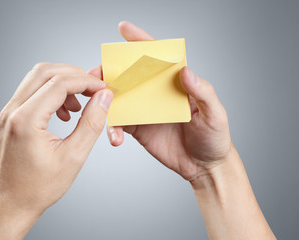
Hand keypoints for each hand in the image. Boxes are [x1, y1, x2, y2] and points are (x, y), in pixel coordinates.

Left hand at [0, 63, 112, 238]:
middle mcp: (13, 111)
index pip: (59, 83)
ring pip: (38, 77)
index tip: (104, 89)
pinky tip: (66, 112)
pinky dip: (52, 92)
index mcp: (26, 120)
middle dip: (74, 75)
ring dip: (63, 83)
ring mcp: (9, 112)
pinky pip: (33, 91)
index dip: (86, 81)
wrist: (12, 203)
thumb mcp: (73, 157)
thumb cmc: (39, 187)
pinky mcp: (11, 117)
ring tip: (79, 104)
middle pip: (46, 71)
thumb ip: (91, 123)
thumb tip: (104, 97)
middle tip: (94, 90)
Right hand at [88, 21, 230, 180]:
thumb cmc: (214, 137)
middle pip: (130, 75)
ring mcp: (144, 110)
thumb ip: (202, 92)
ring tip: (97, 106)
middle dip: (110, 71)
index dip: (140, 41)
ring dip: (104, 99)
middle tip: (97, 74)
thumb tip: (185, 71)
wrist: (204, 166)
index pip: (157, 57)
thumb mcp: (214, 113)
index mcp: (174, 83)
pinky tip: (115, 138)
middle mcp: (156, 93)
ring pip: (119, 98)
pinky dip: (112, 129)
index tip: (124, 29)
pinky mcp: (138, 129)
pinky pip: (119, 124)